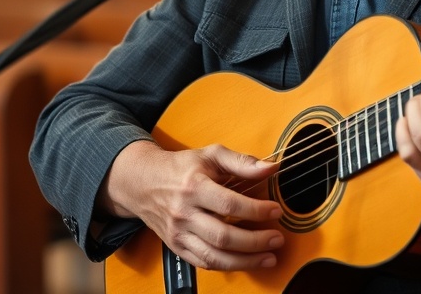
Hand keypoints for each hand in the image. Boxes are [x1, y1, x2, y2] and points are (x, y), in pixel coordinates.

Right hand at [100, 140, 284, 270]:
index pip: (229, 204)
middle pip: (223, 236)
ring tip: (269, 257)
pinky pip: (204, 263)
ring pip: (214, 257)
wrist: (143, 183)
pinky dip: (228, 266)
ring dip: (246, 261)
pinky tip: (246, 261)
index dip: (256, 210)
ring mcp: (179, 233)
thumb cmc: (181, 168)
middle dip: (255, 241)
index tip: (276, 210)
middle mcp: (184, 213)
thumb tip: (271, 167)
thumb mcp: (210, 155)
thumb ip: (242, 161)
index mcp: (193, 186)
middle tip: (277, 238)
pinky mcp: (177, 247)